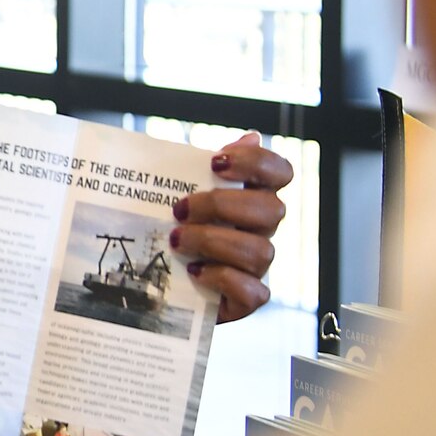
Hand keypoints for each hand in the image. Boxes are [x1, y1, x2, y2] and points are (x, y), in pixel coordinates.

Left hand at [174, 131, 290, 322]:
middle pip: (271, 209)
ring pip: (260, 251)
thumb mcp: (177, 190)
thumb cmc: (172, 225)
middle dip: (221, 205)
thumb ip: (205, 164)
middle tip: (180, 209)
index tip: (216, 162)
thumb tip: (251, 136)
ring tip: (176, 240)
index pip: (280, 172)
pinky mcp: (247, 299)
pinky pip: (253, 292)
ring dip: (213, 242)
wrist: (155, 279)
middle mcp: (262, 229)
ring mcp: (258, 265)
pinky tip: (195, 271)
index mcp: (252, 196)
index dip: (256, 162)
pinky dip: (222, 279)